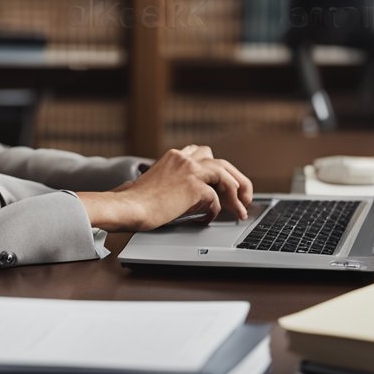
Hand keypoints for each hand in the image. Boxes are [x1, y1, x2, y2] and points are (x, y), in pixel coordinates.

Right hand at [77, 145, 253, 231]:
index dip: (218, 168)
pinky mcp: (194, 187)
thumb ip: (174, 181)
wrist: (129, 206)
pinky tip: (208, 219)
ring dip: (236, 194)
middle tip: (244, 195)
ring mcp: (190, 170)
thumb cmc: (135, 201)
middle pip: (222, 162)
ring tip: (241, 210)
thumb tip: (194, 196)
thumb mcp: (156, 182)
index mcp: (175, 156)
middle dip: (237, 179)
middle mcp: (184, 158)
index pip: (204, 154)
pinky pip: (215, 199)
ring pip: (225, 176)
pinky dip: (216, 211)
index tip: (225, 181)